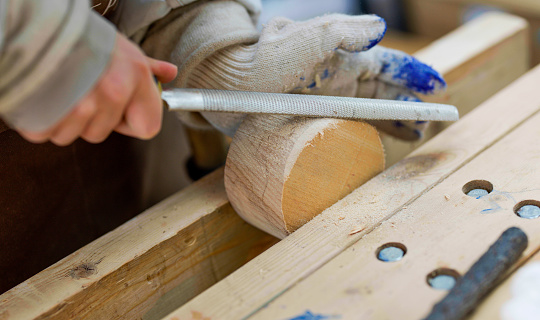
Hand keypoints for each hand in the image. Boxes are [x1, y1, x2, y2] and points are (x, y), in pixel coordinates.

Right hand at [18, 33, 176, 145]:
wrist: (35, 24)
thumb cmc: (81, 36)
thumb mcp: (122, 47)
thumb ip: (148, 67)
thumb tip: (170, 73)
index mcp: (135, 76)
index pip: (148, 128)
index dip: (131, 121)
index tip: (119, 107)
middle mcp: (113, 92)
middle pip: (102, 132)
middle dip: (90, 118)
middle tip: (79, 89)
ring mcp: (81, 105)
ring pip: (72, 135)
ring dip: (62, 119)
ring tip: (59, 90)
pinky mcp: (47, 114)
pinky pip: (44, 132)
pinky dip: (38, 119)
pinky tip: (41, 96)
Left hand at [182, 14, 444, 139]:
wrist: (228, 88)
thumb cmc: (264, 62)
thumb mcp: (302, 40)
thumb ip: (340, 32)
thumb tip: (380, 28)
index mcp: (342, 55)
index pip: (387, 64)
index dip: (412, 75)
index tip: (436, 87)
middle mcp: (340, 77)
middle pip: (384, 90)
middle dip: (408, 102)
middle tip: (429, 119)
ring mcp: (329, 99)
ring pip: (372, 109)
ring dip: (394, 120)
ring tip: (415, 132)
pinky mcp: (317, 119)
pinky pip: (351, 126)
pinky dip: (371, 133)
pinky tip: (383, 142)